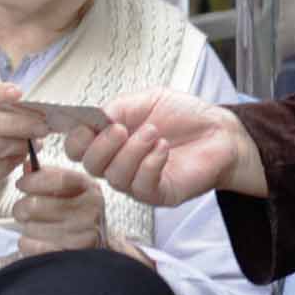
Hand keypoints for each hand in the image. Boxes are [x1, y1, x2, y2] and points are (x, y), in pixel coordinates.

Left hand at [12, 166, 110, 257]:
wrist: (95, 249)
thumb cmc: (76, 214)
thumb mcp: (69, 190)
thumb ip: (47, 176)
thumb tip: (26, 165)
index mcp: (89, 189)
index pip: (60, 180)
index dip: (35, 180)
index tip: (21, 183)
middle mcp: (90, 211)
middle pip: (38, 205)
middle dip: (22, 207)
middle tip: (21, 210)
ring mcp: (83, 236)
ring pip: (32, 228)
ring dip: (26, 227)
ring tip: (33, 226)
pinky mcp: (72, 257)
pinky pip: (36, 248)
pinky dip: (27, 243)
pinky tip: (31, 240)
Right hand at [63, 87, 267, 204]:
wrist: (219, 131)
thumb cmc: (184, 115)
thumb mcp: (147, 100)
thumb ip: (118, 108)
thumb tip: (93, 118)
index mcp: (111, 139)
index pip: (77, 147)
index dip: (76, 136)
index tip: (89, 122)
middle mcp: (119, 163)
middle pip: (89, 166)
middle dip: (101, 145)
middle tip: (121, 128)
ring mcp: (137, 181)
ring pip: (115, 177)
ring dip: (132, 151)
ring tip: (153, 132)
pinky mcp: (158, 194)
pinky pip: (142, 186)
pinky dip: (150, 164)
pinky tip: (163, 148)